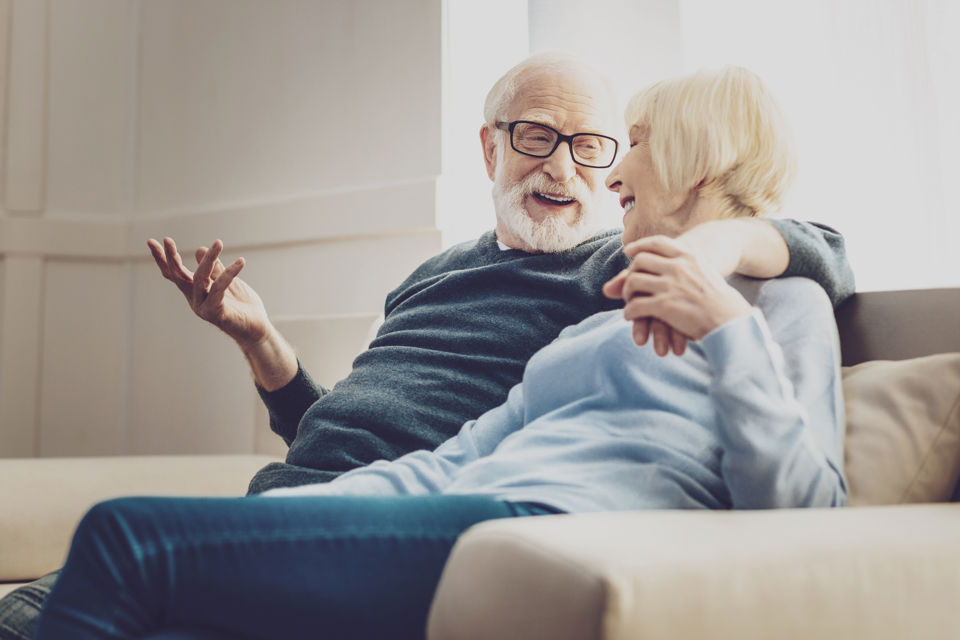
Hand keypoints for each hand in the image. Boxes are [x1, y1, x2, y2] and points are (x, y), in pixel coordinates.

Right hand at [147, 237, 270, 348]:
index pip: (174, 274)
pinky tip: (241, 262)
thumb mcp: (227, 281)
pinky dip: (229, 274)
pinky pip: (219, 289)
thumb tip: (200, 249)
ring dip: (209, 259)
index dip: (163, 259)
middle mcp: (195, 300)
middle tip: (166, 240)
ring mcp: (204, 308)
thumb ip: (215, 269)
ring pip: (200, 278)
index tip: (150, 242)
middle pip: (179, 277)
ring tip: (219, 243)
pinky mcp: (217, 313)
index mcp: (195, 292)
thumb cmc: (241, 306)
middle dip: (171, 258)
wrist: (257, 329)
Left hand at [603, 235, 752, 349]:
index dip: (640, 245)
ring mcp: (670, 285)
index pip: (657, 242)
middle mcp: (678, 267)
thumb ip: (685, 267)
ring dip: (627, 293)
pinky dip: (629, 312)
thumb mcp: (705, 274)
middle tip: (630, 286)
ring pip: (632, 281)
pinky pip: (635, 305)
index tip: (629, 251)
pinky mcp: (664, 306)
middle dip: (631, 273)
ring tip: (630, 302)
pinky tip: (631, 316)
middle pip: (640, 261)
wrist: (731, 322)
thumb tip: (666, 268)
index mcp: (689, 256)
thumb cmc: (721, 301)